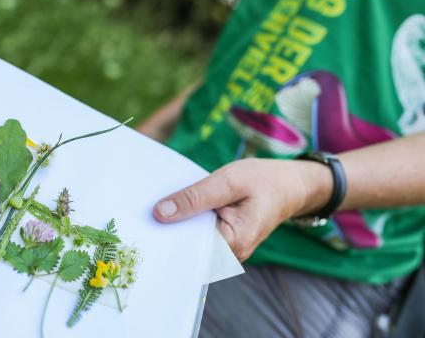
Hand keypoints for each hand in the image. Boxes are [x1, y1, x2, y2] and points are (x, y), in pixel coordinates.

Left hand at [152, 158, 331, 260]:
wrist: (292, 185)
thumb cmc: (265, 180)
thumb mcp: (228, 181)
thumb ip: (195, 197)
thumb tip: (160, 212)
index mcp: (233, 243)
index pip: (189, 245)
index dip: (166, 232)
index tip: (143, 221)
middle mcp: (229, 254)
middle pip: (189, 245)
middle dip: (169, 228)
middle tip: (144, 210)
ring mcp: (227, 250)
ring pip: (193, 239)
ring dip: (178, 223)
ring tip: (156, 207)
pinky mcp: (224, 241)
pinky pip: (200, 234)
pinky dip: (189, 221)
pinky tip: (176, 207)